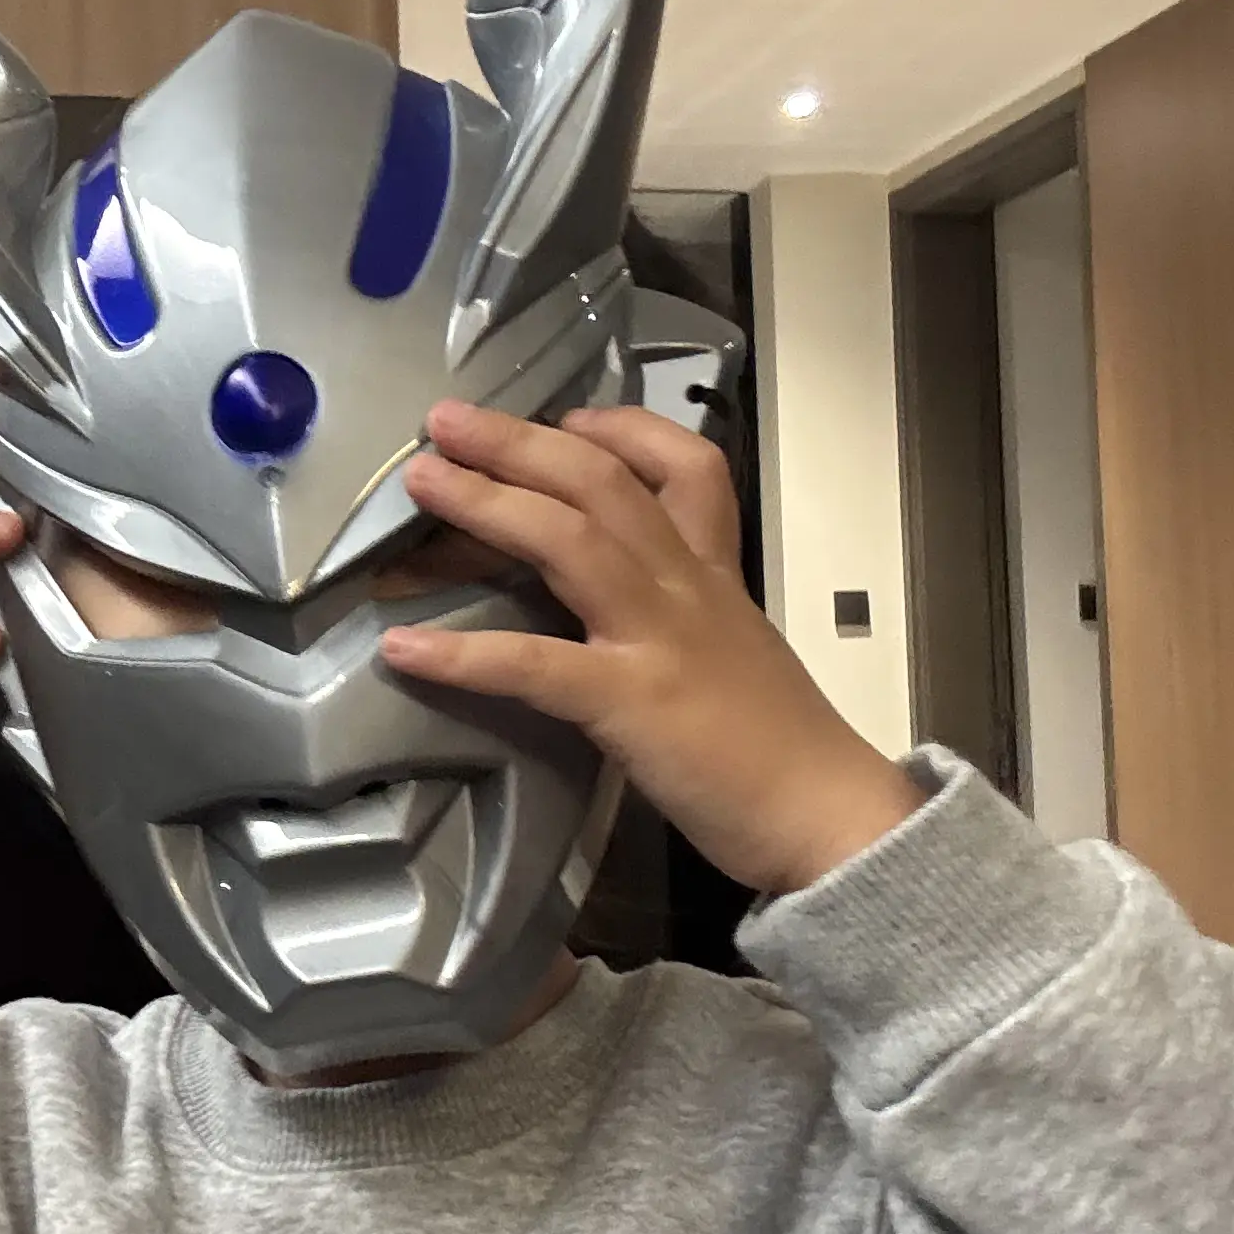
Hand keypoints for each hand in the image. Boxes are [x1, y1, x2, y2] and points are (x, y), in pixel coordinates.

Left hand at [380, 400, 919, 899]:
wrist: (830, 815)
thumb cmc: (780, 751)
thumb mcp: (736, 657)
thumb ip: (683, 624)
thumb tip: (617, 617)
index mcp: (713, 576)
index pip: (686, 468)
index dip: (622, 430)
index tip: (566, 418)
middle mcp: (686, 588)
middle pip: (602, 483)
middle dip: (520, 442)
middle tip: (446, 418)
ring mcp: (658, 638)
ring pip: (568, 541)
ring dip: (485, 502)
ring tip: (419, 479)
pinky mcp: (630, 703)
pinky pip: (535, 665)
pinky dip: (464, 653)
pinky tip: (404, 648)